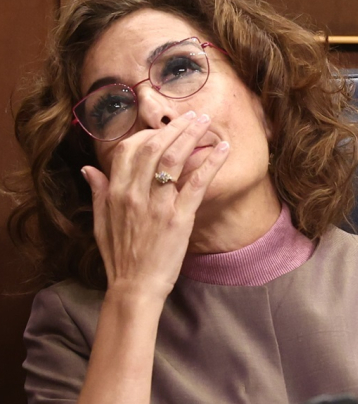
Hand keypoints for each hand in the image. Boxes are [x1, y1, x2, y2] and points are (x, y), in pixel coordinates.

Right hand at [82, 111, 230, 300]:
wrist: (135, 287)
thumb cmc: (120, 257)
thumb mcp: (100, 223)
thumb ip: (97, 193)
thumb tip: (88, 169)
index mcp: (115, 192)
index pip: (131, 149)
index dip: (150, 133)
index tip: (167, 126)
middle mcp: (134, 193)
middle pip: (154, 147)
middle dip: (175, 127)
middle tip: (193, 117)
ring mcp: (157, 205)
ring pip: (174, 158)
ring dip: (192, 136)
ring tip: (206, 123)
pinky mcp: (179, 218)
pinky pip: (197, 183)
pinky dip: (212, 162)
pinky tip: (223, 149)